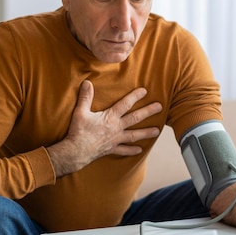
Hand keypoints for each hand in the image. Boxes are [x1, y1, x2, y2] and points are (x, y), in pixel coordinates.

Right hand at [47, 80, 162, 176]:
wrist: (75, 152)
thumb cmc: (78, 131)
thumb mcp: (80, 112)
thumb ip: (86, 97)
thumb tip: (87, 82)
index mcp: (110, 117)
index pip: (125, 104)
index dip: (135, 96)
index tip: (145, 91)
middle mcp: (116, 128)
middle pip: (135, 118)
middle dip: (148, 112)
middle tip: (160, 107)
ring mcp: (115, 140)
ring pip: (134, 135)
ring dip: (146, 133)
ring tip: (157, 131)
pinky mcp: (111, 149)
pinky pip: (124, 150)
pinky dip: (132, 150)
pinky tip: (140, 150)